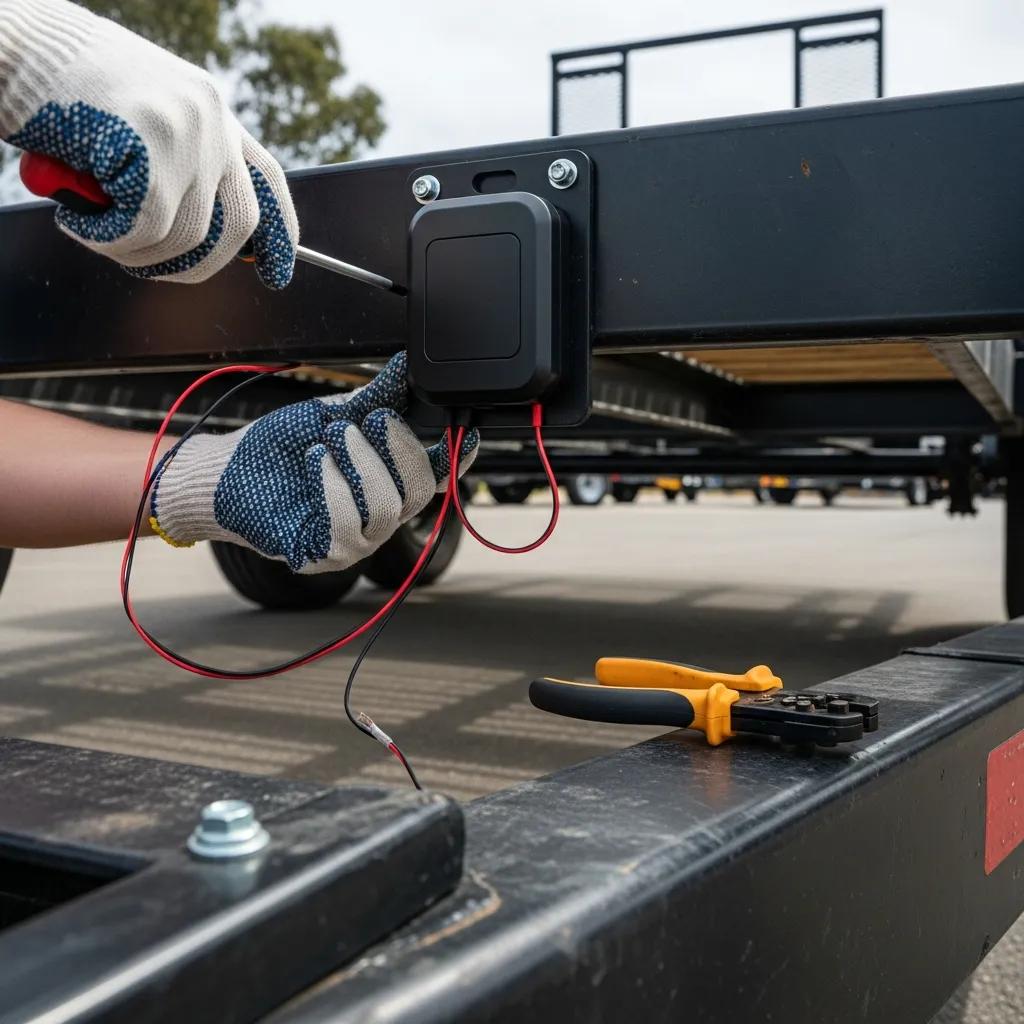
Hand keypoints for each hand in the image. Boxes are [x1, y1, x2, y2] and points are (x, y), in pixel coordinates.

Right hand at [0, 0, 297, 287]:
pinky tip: (76, 219)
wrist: (14, 41)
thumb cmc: (60, 87)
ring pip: (185, 236)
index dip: (280, 235)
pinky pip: (144, 229)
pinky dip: (107, 240)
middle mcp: (212, 119)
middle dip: (197, 264)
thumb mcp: (140, 121)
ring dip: (135, 253)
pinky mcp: (152, 147)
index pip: (267, 181)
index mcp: (214, 111)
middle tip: (146, 265)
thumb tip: (202, 239)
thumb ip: (179, 165)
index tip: (276, 272)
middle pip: (237, 225)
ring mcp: (187, 132)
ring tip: (91, 228)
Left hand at [149, 354, 479, 572]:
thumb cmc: (279, 448)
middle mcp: (378, 514)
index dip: (456, 457)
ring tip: (328, 440)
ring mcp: (354, 540)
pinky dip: (332, 488)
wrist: (227, 470)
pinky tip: (315, 462)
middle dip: (398, 450)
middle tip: (368, 421)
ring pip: (386, 510)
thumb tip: (407, 366)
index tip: (468, 432)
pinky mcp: (323, 556)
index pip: (436, 476)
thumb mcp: (333, 414)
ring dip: (361, 467)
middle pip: (419, 492)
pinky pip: (346, 528)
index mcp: (387, 481)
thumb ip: (376, 398)